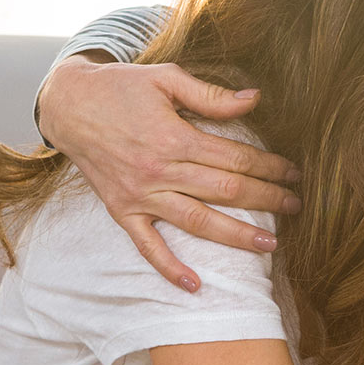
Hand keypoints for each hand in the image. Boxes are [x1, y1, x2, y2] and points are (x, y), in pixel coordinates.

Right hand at [38, 56, 303, 291]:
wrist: (68, 105)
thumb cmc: (120, 88)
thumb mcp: (165, 78)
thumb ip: (210, 94)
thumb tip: (255, 100)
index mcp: (174, 136)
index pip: (235, 157)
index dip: (269, 165)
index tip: (293, 172)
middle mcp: (159, 171)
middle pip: (225, 190)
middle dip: (266, 199)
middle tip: (296, 206)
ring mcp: (140, 196)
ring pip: (197, 222)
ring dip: (235, 235)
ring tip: (269, 246)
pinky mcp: (122, 212)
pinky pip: (148, 246)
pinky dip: (170, 268)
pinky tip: (195, 286)